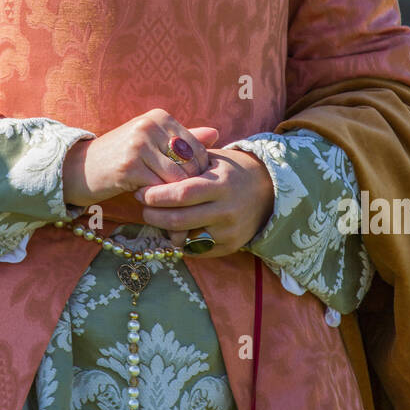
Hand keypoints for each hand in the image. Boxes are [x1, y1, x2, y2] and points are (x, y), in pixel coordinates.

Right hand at [62, 108, 218, 210]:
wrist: (80, 168)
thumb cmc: (121, 156)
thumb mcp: (152, 142)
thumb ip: (184, 137)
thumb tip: (216, 133)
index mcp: (159, 117)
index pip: (197, 147)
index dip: (200, 171)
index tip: (195, 187)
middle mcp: (149, 125)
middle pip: (189, 163)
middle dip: (190, 186)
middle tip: (186, 202)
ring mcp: (138, 144)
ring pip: (176, 179)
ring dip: (174, 196)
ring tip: (168, 203)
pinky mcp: (129, 166)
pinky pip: (158, 189)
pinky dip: (158, 200)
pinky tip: (148, 201)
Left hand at [132, 147, 274, 257]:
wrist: (267, 190)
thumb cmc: (231, 170)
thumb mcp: (212, 159)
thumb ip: (185, 162)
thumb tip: (151, 166)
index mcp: (221, 184)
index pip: (182, 194)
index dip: (157, 195)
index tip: (141, 191)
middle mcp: (227, 211)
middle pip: (179, 220)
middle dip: (154, 215)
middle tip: (142, 207)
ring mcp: (229, 232)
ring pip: (185, 239)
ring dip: (164, 230)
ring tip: (156, 217)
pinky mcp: (230, 247)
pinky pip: (196, 250)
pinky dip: (180, 241)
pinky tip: (173, 229)